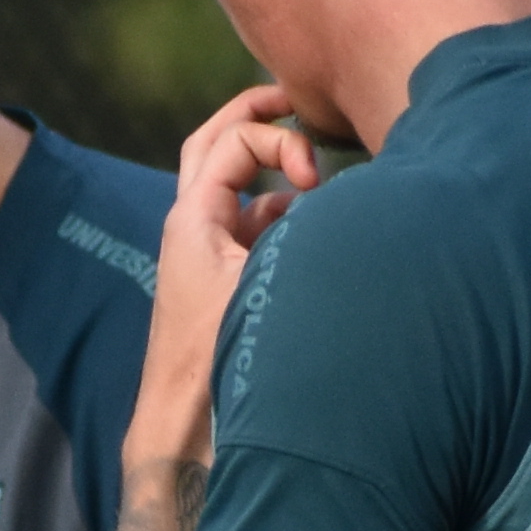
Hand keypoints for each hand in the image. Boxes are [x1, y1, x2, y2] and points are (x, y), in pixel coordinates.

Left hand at [130, 87, 324, 467]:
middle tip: (293, 101)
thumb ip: (301, 231)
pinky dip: (277, 214)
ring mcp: (204, 256)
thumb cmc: (217, 359)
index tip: (315, 177)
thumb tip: (346, 198)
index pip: (234, 139)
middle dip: (253, 117)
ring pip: (231, 189)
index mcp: (192, 218)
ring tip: (316, 169)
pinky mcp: (219, 284)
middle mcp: (191, 229)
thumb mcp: (264, 282)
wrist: (184, 429)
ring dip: (269, 171)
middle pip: (212, 146)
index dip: (280, 141)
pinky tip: (314, 224)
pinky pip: (246, 230)